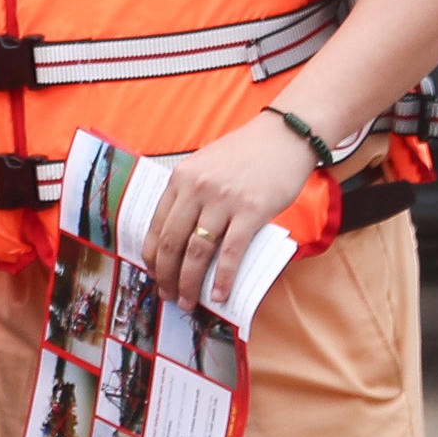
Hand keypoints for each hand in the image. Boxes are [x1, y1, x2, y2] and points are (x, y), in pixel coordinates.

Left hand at [139, 113, 317, 311]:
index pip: (156, 225)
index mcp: (181, 178)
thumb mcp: (206, 165)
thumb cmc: (246, 153)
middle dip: (166, 275)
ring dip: (189, 282)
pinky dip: (223, 278)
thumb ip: (190, 194)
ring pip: (196, 251)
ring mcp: (223, 200)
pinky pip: (230, 252)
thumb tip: (181, 237)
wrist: (285, 136)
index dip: (152, 257)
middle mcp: (197, 189)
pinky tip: (219, 295)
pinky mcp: (251, 211)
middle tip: (167, 295)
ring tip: (188, 300)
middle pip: (171, 242)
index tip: (154, 275)